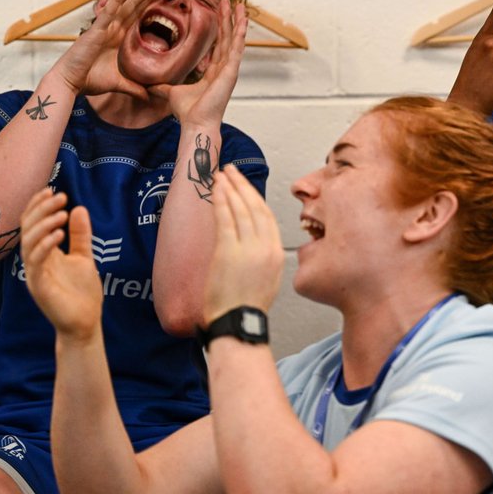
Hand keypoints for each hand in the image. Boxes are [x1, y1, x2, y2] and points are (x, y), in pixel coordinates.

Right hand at [20, 188, 103, 340]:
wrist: (85, 323)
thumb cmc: (81, 294)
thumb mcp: (83, 257)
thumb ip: (80, 235)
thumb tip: (78, 208)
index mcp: (43, 252)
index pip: (32, 223)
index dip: (38, 205)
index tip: (53, 190)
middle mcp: (35, 261)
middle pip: (27, 228)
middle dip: (41, 209)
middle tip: (60, 197)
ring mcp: (34, 274)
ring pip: (28, 242)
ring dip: (44, 224)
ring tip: (62, 212)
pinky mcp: (38, 286)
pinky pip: (35, 261)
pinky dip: (45, 244)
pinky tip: (60, 234)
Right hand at [49, 0, 166, 97]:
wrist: (71, 83)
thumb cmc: (90, 80)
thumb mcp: (119, 83)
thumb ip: (134, 87)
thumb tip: (149, 96)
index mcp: (118, 36)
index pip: (137, 14)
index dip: (148, 1)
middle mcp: (112, 28)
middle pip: (133, 4)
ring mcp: (104, 27)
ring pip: (123, 4)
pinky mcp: (96, 31)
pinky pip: (108, 13)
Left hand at [159, 0, 247, 126]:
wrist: (195, 122)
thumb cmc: (187, 111)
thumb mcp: (171, 92)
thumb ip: (163, 86)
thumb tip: (149, 84)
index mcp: (212, 71)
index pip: (217, 45)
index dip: (217, 28)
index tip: (216, 12)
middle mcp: (223, 68)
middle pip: (227, 38)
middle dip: (227, 18)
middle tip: (228, 0)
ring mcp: (229, 69)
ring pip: (234, 39)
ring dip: (236, 21)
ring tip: (239, 4)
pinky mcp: (231, 71)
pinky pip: (237, 48)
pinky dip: (241, 33)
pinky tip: (243, 20)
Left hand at [203, 165, 283, 323]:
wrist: (239, 323)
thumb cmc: (246, 308)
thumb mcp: (266, 279)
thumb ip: (261, 258)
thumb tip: (250, 244)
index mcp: (276, 253)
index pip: (266, 217)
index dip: (255, 197)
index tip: (245, 186)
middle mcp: (265, 247)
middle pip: (255, 207)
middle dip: (242, 185)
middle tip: (232, 170)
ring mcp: (248, 248)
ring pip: (241, 208)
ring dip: (230, 187)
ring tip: (221, 174)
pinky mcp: (229, 251)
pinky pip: (226, 218)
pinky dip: (221, 200)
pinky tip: (216, 189)